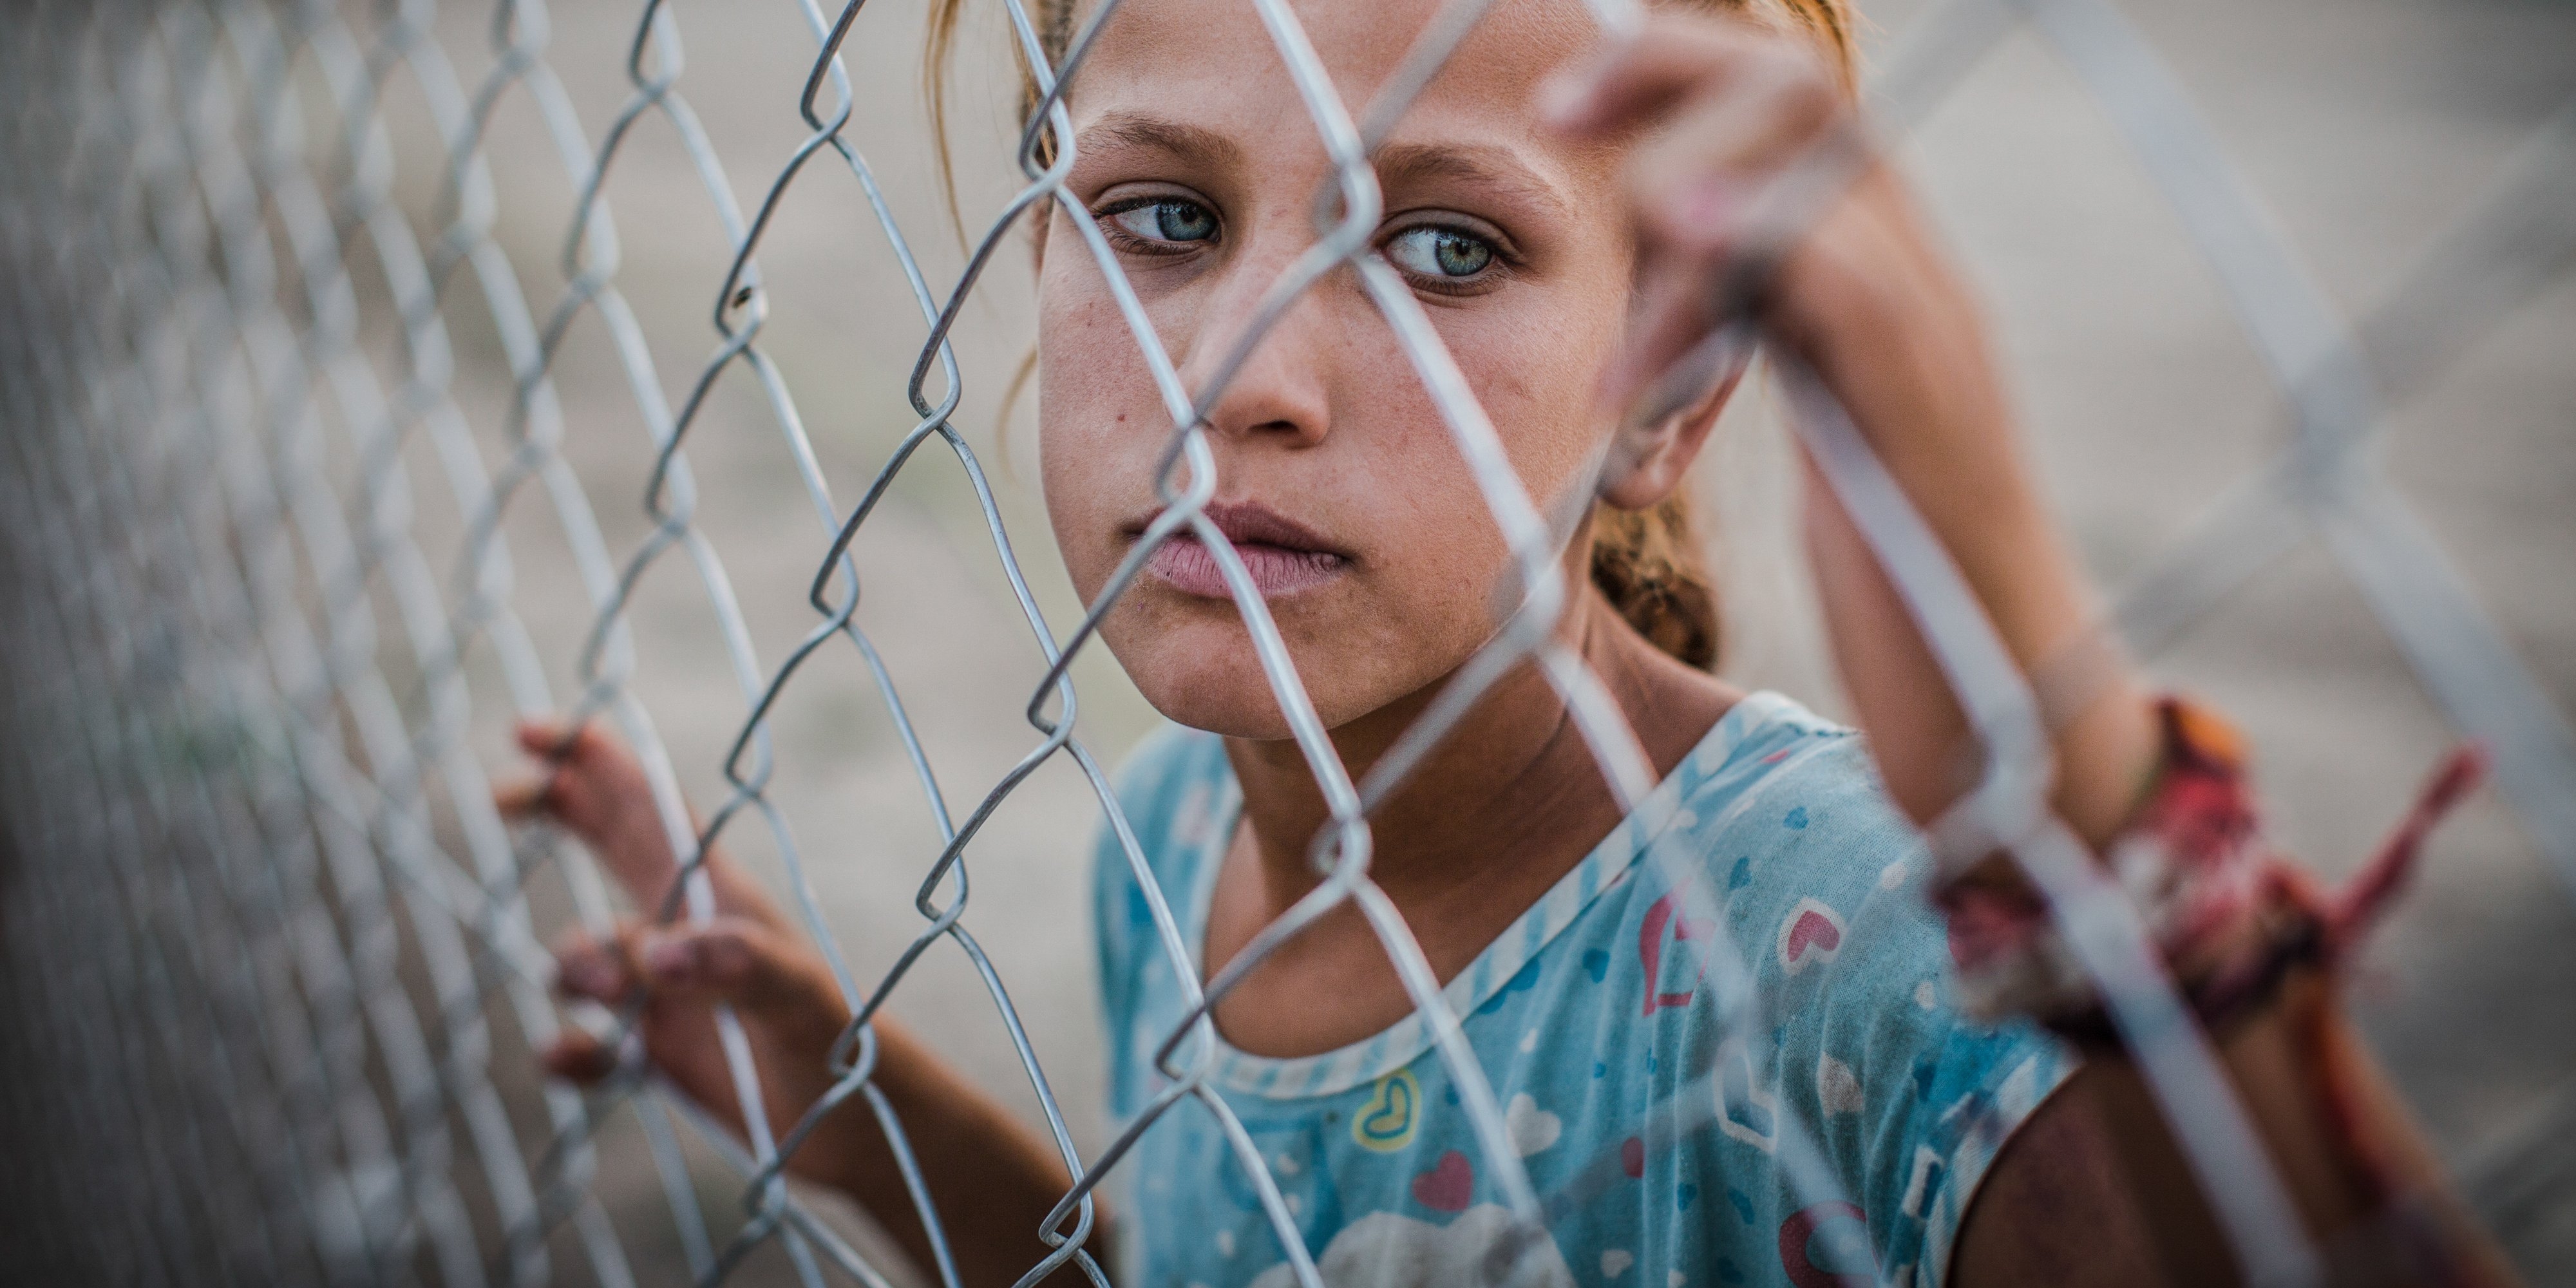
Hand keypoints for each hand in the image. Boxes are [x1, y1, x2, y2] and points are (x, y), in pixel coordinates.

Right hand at [497, 719, 860, 1182]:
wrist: (861, 1127)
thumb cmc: (841, 1046)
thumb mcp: (797, 995)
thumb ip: (734, 964)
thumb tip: (653, 954)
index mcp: (716, 894)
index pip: (647, 806)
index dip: (591, 760)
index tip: (529, 732)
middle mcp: (684, 931)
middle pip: (607, 845)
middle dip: (557, 809)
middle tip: (503, 800)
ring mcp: (666, 992)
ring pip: (586, 955)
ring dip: (575, 966)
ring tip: (609, 995)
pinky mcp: (657, 1055)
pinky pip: (586, 1044)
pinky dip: (568, 1053)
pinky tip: (574, 1062)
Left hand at [1545, 14, 2159, 843]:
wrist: (2021, 731)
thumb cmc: (1914, 601)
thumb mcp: (1823, 439)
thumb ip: (1767, 353)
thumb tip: (1676, 304)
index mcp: (1882, 289)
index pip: (1789, 109)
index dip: (1675, 71)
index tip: (1564, 102)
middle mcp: (1922, 291)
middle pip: (1804, 92)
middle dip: (1671, 73)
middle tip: (1562, 113)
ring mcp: (1940, 352)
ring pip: (1830, 162)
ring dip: (1689, 181)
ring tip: (1617, 245)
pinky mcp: (1938, 436)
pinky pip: (1862, 291)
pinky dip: (1768, 242)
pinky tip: (1686, 236)